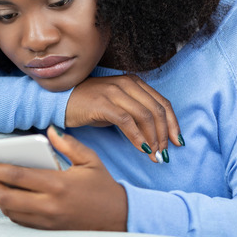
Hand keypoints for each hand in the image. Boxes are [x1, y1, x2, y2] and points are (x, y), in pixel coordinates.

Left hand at [0, 126, 127, 230]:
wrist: (120, 219)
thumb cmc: (104, 188)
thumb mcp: (90, 160)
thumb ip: (68, 144)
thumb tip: (50, 130)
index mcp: (58, 184)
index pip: (17, 176)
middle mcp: (50, 205)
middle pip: (7, 197)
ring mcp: (48, 221)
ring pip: (10, 211)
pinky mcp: (48, 230)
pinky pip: (20, 221)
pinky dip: (9, 209)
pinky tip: (8, 196)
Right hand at [65, 74, 181, 162]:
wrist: (59, 100)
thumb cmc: (88, 105)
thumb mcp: (116, 105)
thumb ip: (135, 113)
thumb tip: (155, 136)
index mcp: (133, 82)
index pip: (162, 103)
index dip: (173, 124)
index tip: (177, 142)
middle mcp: (126, 83)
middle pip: (157, 110)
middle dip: (164, 135)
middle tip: (164, 153)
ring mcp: (114, 92)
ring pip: (145, 116)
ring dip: (153, 139)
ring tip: (153, 155)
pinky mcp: (103, 103)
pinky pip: (126, 121)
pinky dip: (137, 137)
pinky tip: (140, 149)